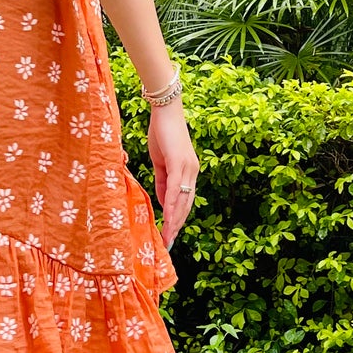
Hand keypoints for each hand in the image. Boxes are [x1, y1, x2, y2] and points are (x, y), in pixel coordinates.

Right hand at [148, 102, 198, 248]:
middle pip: (186, 204)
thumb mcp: (160, 161)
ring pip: (182, 200)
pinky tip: (167, 218)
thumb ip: (162, 181)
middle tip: (169, 243)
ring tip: (168, 237)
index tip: (171, 233)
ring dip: (175, 220)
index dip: (178, 218)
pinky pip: (174, 188)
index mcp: (188, 171)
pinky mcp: (179, 162)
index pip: (185, 200)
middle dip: (177, 225)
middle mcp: (192, 171)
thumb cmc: (162, 132)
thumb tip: (162, 202)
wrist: (164, 110)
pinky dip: (171, 204)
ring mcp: (187, 167)